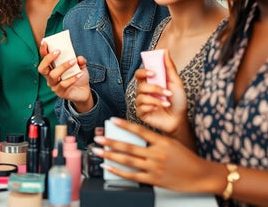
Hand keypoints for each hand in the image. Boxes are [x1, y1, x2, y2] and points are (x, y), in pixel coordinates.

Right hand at [38, 40, 92, 112]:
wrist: (84, 91)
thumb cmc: (78, 77)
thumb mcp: (80, 66)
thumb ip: (80, 61)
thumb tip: (79, 58)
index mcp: (52, 68)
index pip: (43, 59)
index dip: (43, 51)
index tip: (45, 42)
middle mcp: (50, 76)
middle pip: (42, 68)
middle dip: (48, 59)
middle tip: (58, 51)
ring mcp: (54, 85)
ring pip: (53, 75)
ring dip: (63, 67)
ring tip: (73, 61)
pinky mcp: (60, 92)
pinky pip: (64, 84)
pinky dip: (72, 78)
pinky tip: (80, 74)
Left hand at [93, 118, 217, 192]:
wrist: (200, 176)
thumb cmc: (186, 159)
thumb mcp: (171, 143)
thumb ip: (154, 140)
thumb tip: (135, 136)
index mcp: (161, 142)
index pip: (139, 130)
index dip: (124, 125)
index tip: (112, 120)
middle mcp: (156, 154)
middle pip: (129, 147)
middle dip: (110, 142)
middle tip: (98, 138)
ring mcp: (154, 168)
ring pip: (128, 160)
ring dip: (110, 155)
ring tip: (98, 151)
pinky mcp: (154, 180)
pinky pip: (132, 175)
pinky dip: (118, 171)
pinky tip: (109, 167)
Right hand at [135, 49, 187, 133]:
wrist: (180, 119)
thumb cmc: (178, 100)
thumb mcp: (176, 82)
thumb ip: (169, 67)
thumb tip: (165, 51)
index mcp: (150, 82)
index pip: (139, 74)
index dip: (143, 72)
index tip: (153, 73)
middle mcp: (143, 92)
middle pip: (140, 85)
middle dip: (154, 88)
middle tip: (166, 91)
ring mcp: (142, 102)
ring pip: (141, 97)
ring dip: (156, 99)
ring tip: (167, 102)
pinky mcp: (141, 112)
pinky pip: (141, 107)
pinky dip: (152, 107)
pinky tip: (159, 109)